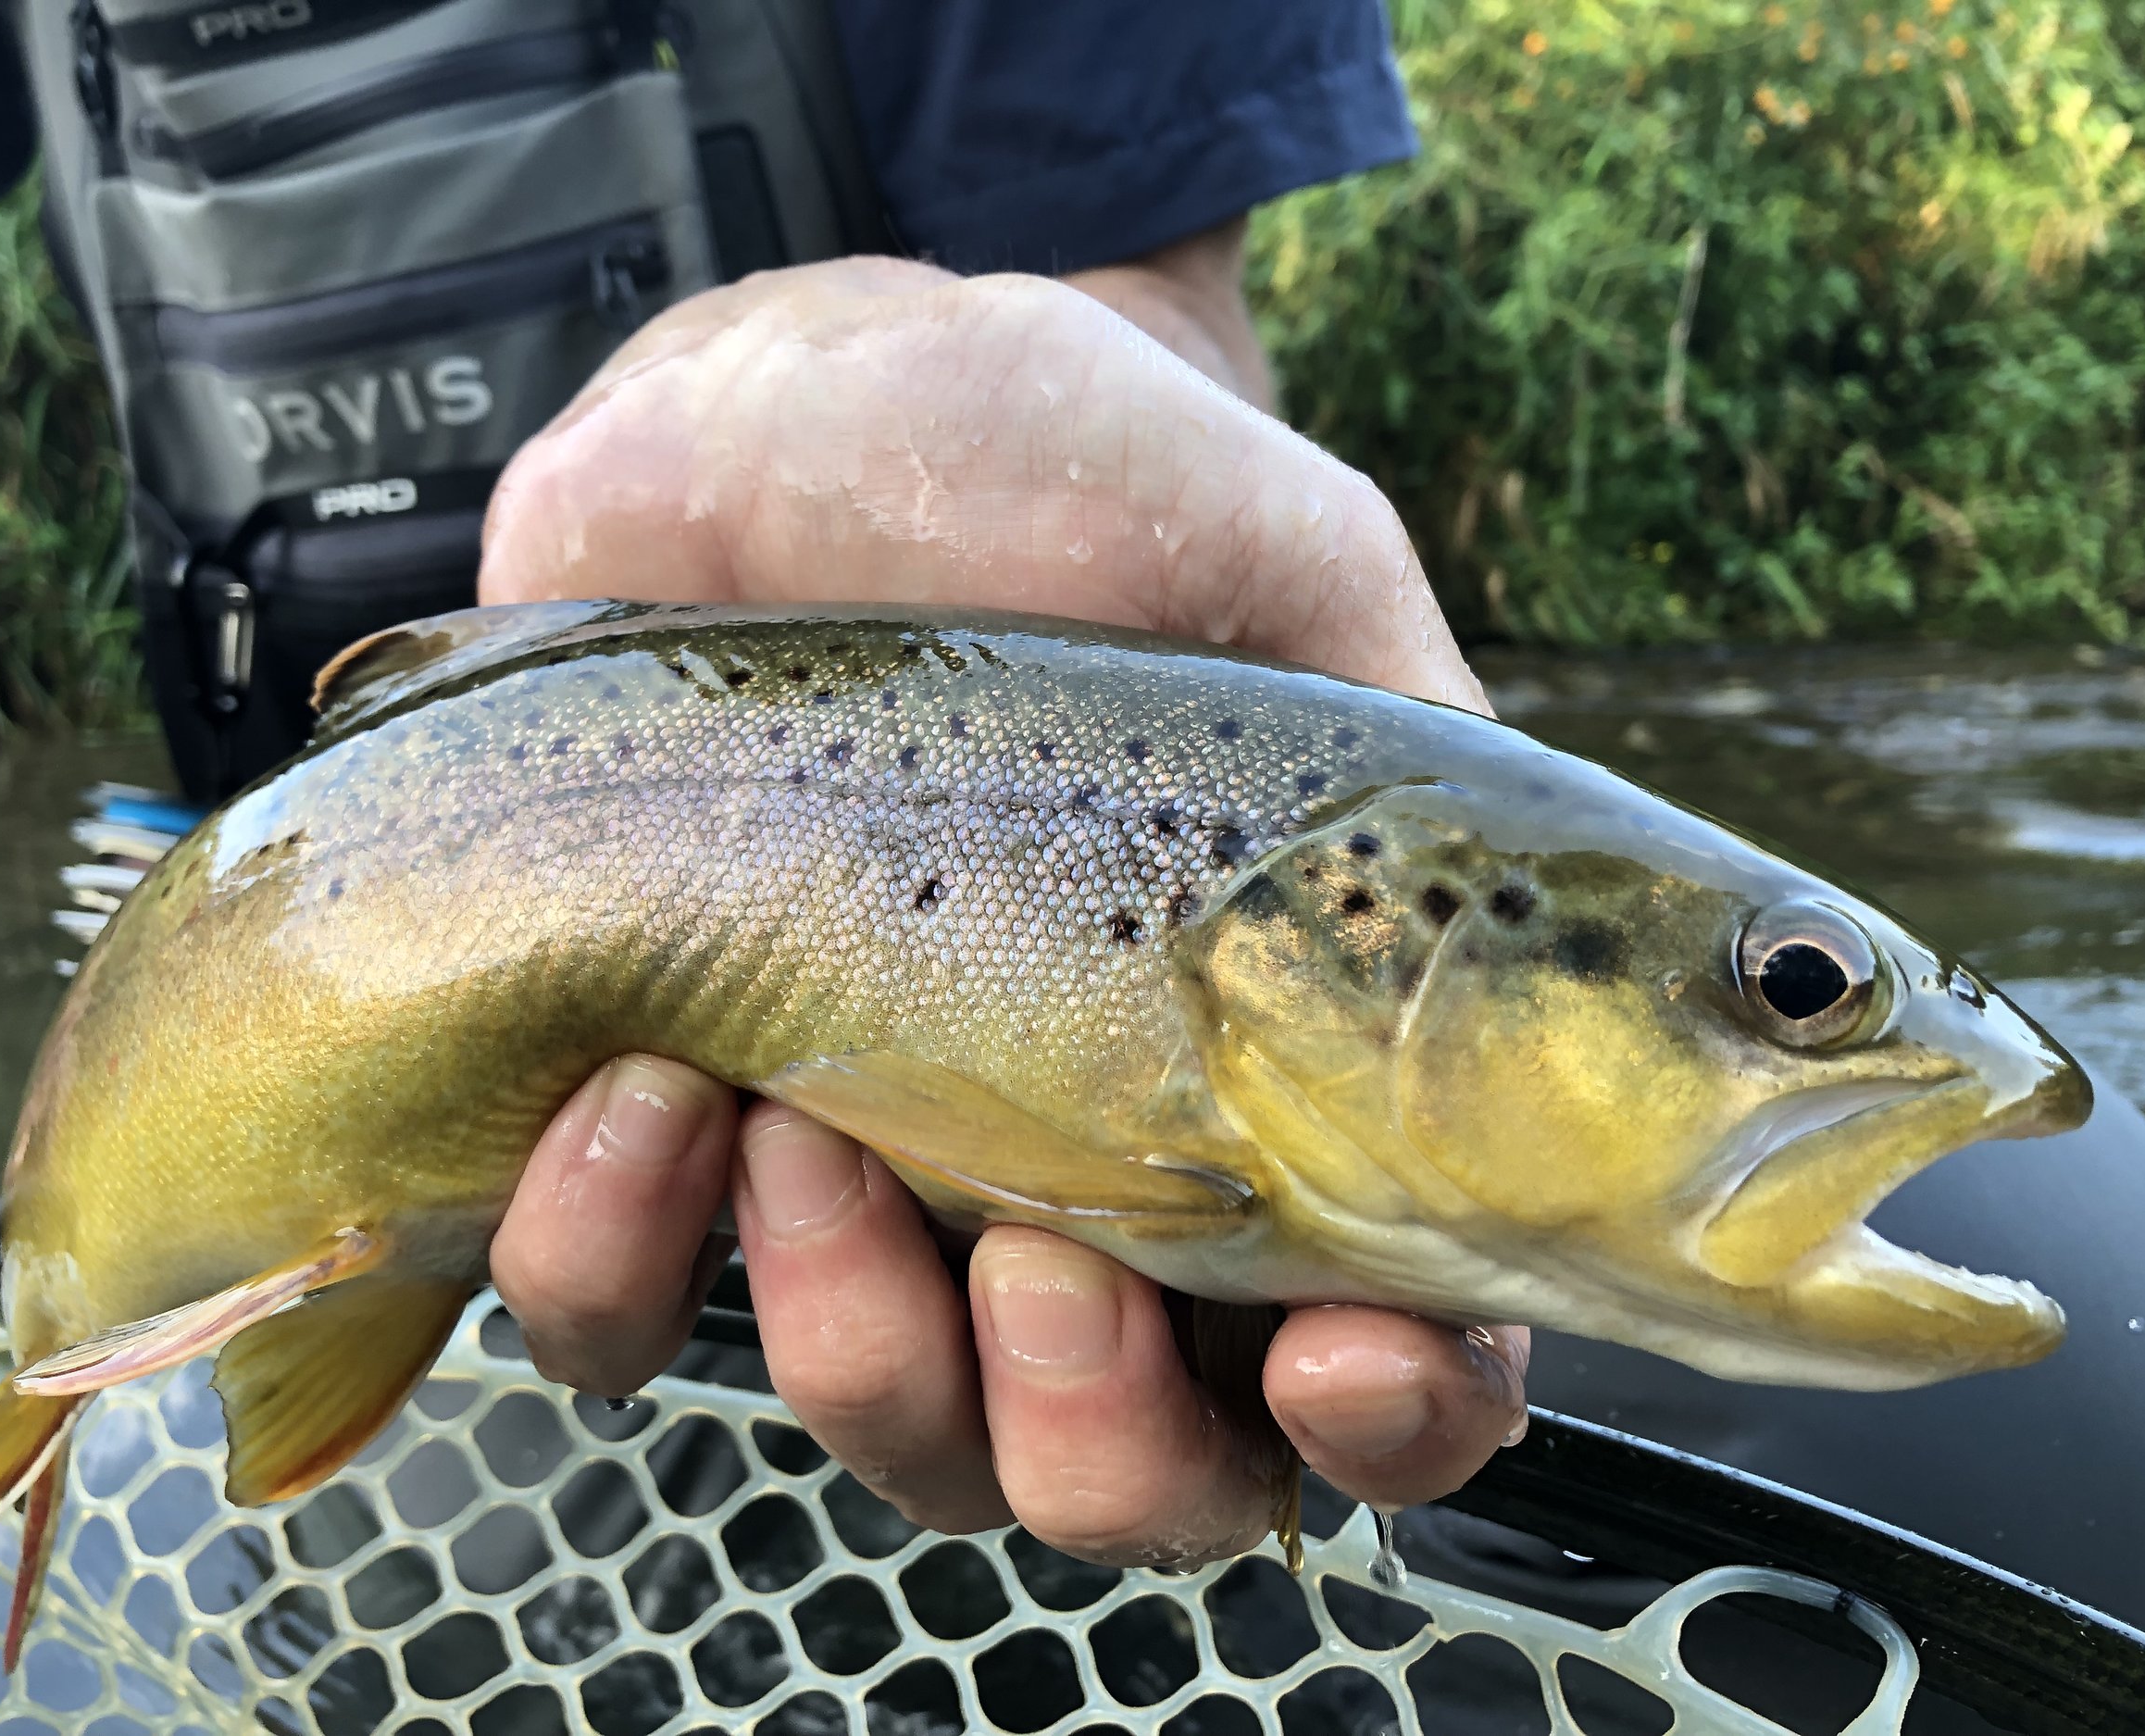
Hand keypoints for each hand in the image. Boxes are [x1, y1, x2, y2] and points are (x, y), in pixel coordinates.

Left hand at [482, 255, 1526, 1566]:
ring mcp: (865, 1179)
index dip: (1397, 1423)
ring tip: (797, 1123)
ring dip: (858, 1337)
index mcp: (1284, 1086)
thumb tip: (1531, 888)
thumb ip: (1420, 734)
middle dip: (1101, 1432)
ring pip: (894, 1427)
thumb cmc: (1056, 467)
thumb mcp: (1287, 559)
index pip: (1396, 1354)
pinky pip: (616, 1320)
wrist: (782, 413)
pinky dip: (613, 1259)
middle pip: (1140, 1474)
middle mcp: (1089, 1178)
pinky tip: (637, 1089)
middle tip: (1053, 1256)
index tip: (1348, 1355)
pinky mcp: (658, 1139)